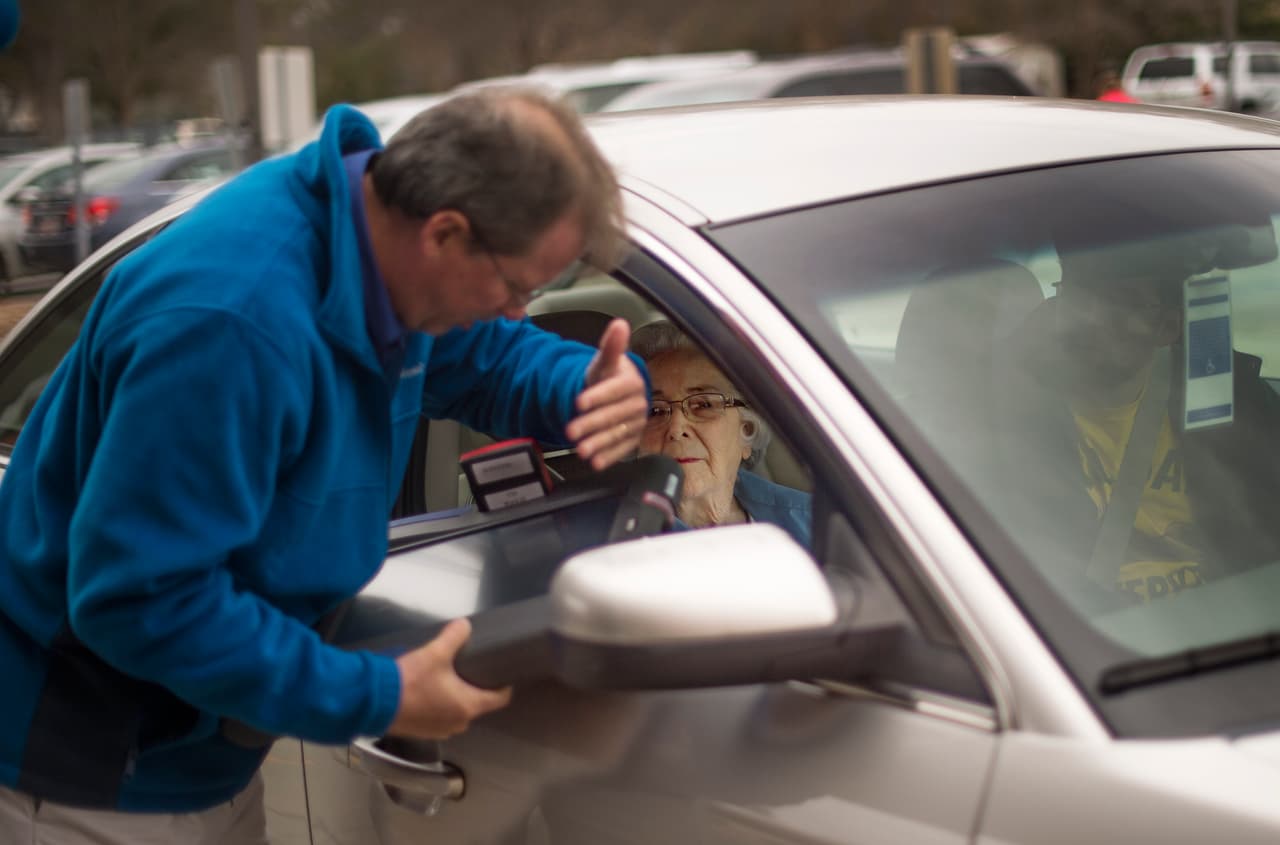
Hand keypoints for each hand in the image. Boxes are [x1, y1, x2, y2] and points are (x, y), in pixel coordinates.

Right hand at [387, 618, 511, 738]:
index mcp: (468, 706)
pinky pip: (441, 718)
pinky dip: (440, 707)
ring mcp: (441, 730)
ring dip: (456, 699)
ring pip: (458, 713)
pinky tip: (430, 693)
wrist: (376, 702)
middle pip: (478, 705)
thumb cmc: (411, 680)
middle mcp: (458, 723)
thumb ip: (454, 637)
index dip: (504, 686)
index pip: (500, 699)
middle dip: (476, 689)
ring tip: (450, 680)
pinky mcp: (424, 732)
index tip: (501, 674)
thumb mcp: (435, 653)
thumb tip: (465, 625)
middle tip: (471, 671)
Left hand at [565, 318, 648, 470]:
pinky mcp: (631, 440)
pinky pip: (621, 450)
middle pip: (613, 415)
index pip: (616, 390)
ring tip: (580, 451)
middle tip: (570, 430)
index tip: (578, 403)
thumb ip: (611, 346)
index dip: (598, 397)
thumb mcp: (604, 362)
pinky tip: (595, 463)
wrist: (613, 395)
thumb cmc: (607, 377)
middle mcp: (638, 405)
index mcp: (632, 383)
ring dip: (598, 444)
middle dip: (591, 424)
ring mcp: (636, 424)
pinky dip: (608, 457)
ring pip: (616, 435)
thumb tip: (619, 324)